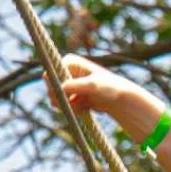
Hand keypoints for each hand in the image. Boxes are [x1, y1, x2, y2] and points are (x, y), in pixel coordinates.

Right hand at [46, 55, 162, 141]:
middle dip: (61, 99)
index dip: (54, 86)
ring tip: (82, 106)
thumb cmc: (110, 88)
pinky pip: (65, 106)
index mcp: (70, 62)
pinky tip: (85, 109)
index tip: (65, 96)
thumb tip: (62, 87)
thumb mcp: (94, 86)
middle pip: (51, 87)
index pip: (50, 73)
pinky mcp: (73, 96)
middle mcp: (68, 71)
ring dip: (68, 106)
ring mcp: (70, 84)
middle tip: (74, 104)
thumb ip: (78, 85)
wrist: (120, 100)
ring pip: (57, 98)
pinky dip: (73, 110)